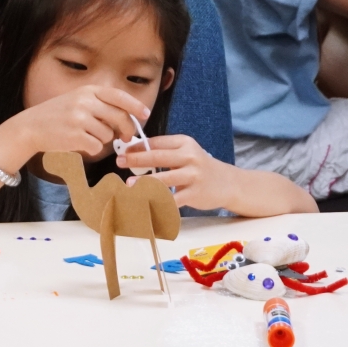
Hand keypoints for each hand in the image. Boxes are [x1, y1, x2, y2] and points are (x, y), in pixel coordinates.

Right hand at [10, 85, 147, 157]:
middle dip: (126, 129)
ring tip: (84, 136)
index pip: (119, 96)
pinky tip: (78, 144)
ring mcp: (80, 118)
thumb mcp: (76, 100)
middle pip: (119, 117)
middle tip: (125, 137)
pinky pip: (97, 147)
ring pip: (107, 135)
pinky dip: (91, 150)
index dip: (135, 106)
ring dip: (101, 140)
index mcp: (87, 91)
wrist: (29, 127)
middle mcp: (85, 102)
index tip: (145, 114)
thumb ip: (99, 104)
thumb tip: (127, 118)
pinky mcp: (76, 136)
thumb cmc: (55, 116)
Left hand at [116, 134, 232, 211]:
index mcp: (185, 143)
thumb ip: (164, 152)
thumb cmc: (199, 167)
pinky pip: (171, 199)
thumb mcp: (186, 152)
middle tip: (119, 162)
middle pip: (157, 157)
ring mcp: (193, 176)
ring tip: (128, 185)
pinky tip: (144, 203)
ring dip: (143, 182)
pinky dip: (156, 202)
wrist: (228, 183)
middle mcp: (190, 157)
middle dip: (135, 159)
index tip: (123, 151)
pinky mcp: (194, 194)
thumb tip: (132, 153)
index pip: (156, 142)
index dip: (137, 147)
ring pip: (162, 180)